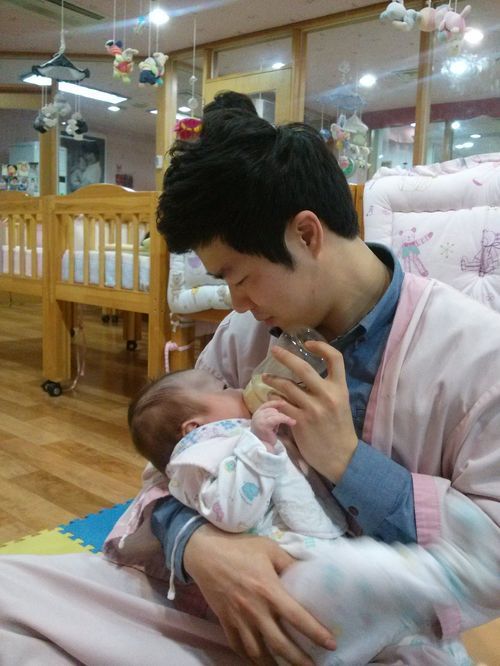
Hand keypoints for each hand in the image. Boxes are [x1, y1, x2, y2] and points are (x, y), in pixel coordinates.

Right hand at [184, 524, 335, 663]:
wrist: (205, 553)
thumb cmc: (239, 548)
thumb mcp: (268, 548)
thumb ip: (288, 562)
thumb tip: (307, 571)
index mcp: (269, 590)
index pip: (297, 617)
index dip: (315, 633)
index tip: (331, 644)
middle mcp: (255, 610)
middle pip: (280, 644)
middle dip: (298, 660)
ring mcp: (238, 619)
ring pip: (258, 652)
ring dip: (273, 665)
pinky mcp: (225, 622)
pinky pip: (238, 646)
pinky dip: (249, 657)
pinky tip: (259, 659)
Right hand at [251, 402, 295, 447]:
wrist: (263, 447)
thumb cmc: (266, 436)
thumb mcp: (268, 423)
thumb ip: (272, 415)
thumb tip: (282, 405)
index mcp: (256, 414)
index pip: (266, 405)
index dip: (275, 403)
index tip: (284, 403)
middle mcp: (257, 415)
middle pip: (273, 410)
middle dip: (280, 416)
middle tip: (283, 424)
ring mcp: (260, 420)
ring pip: (276, 414)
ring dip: (284, 418)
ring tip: (287, 424)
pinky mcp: (265, 424)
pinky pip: (278, 418)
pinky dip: (286, 419)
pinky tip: (292, 422)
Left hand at [262, 341, 357, 482]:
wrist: (341, 457)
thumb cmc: (339, 429)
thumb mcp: (341, 404)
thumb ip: (327, 388)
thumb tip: (306, 375)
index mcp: (340, 389)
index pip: (335, 358)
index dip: (321, 346)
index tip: (308, 343)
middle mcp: (327, 396)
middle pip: (303, 368)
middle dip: (285, 357)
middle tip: (274, 351)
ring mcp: (312, 409)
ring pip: (286, 386)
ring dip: (272, 380)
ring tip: (265, 378)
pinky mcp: (300, 422)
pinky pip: (281, 404)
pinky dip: (273, 399)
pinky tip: (270, 398)